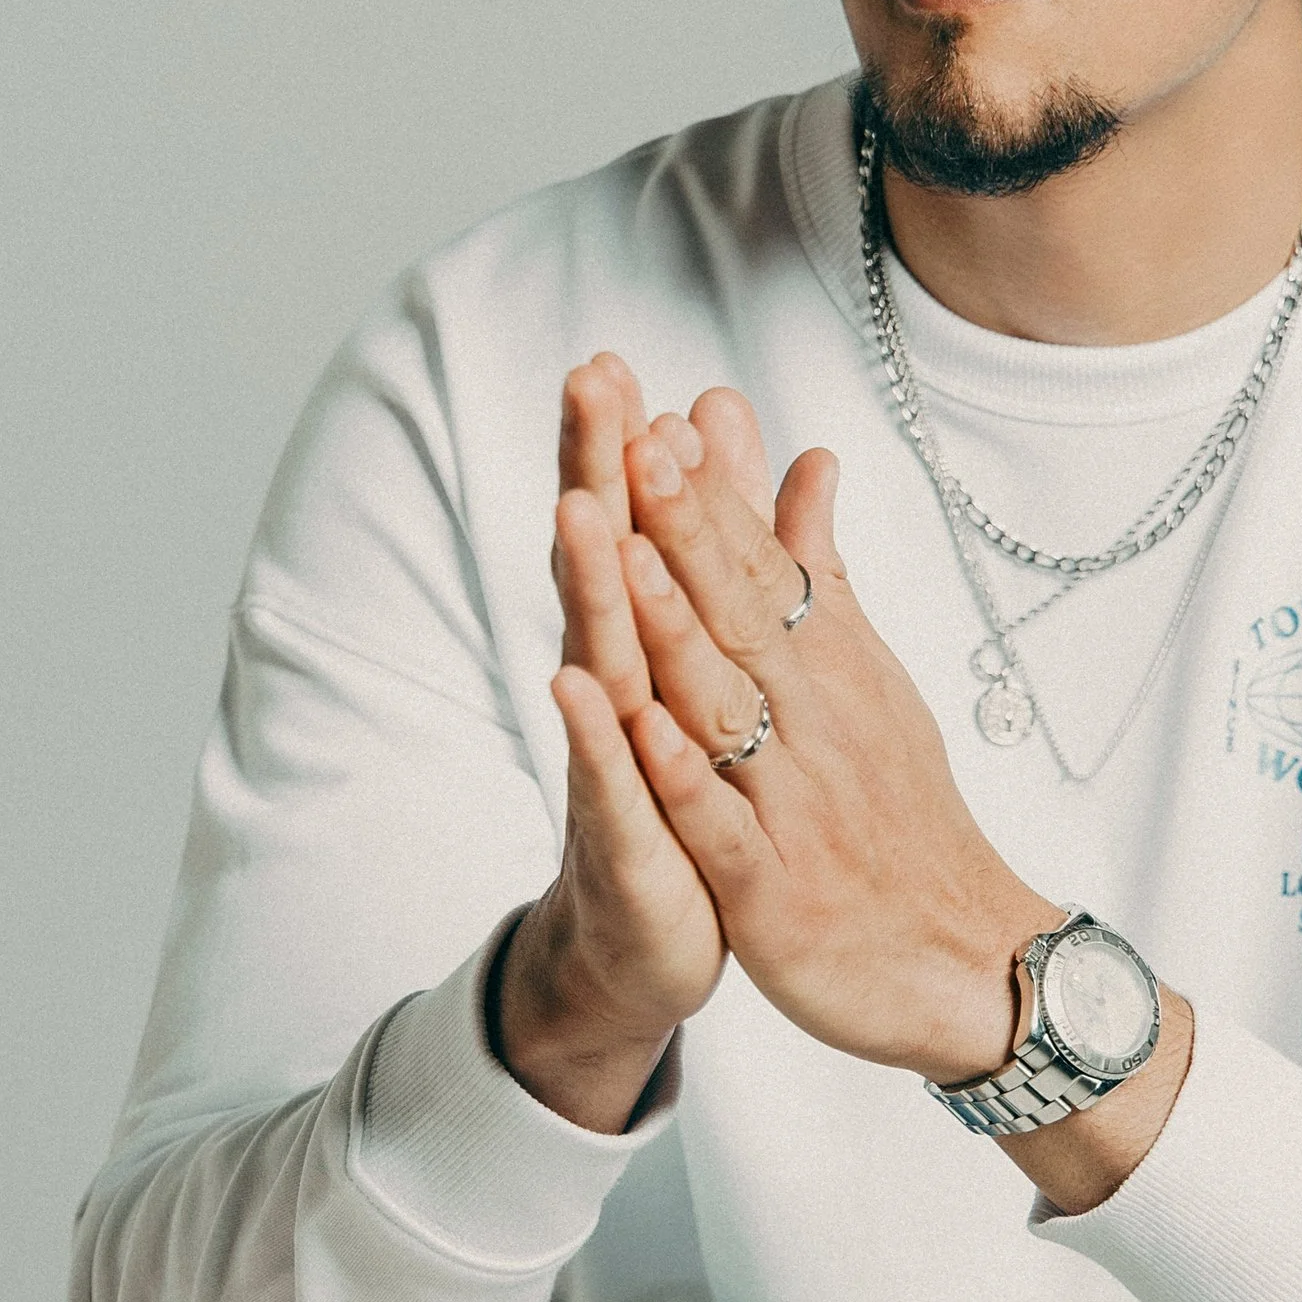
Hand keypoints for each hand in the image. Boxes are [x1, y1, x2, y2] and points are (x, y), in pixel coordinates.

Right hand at [494, 354, 728, 1129]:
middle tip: (583, 382)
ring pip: (601, 662)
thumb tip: (726, 477)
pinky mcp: (627, 843)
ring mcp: (614, 765)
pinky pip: (610, 782)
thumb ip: (725, 570)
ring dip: (586, 588)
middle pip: (603, 571)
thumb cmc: (688, 802)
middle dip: (593, 476)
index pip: (635, 534)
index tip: (614, 358)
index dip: (624, 450)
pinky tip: (578, 681)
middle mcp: (617, 695)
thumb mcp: (714, 682)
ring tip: (576, 510)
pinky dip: (595, 734)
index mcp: (649, 653)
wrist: (652, 943)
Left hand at [607, 390, 1059, 1080]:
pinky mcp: (776, 890)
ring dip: (677, 631)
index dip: (713, 497)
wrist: (971, 967)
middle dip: (689, 530)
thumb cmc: (904, 822)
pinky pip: (723, 825)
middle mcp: (816, 725)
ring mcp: (795, 806)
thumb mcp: (871, 683)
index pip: (768, 568)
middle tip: (642, 442)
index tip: (667, 411)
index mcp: (833, 673)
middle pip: (744, 616)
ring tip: (625, 558)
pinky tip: (641, 728)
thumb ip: (825, 572)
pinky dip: (684, 776)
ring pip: (727, 707)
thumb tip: (808, 457)